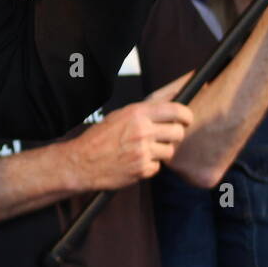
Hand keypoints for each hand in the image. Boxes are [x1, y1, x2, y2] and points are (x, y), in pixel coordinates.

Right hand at [63, 99, 193, 191]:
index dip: (185, 115)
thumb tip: (171, 97)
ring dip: (160, 152)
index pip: (176, 110)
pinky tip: (135, 162)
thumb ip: (145, 109)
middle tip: (163, 137)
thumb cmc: (99, 138)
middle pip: (177, 132)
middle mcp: (142, 131)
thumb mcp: (119, 116)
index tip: (185, 119)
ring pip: (170, 151)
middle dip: (173, 135)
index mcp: (136, 114)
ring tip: (143, 150)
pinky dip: (149, 166)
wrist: (81, 162)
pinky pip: (158, 167)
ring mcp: (143, 151)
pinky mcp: (143, 169)